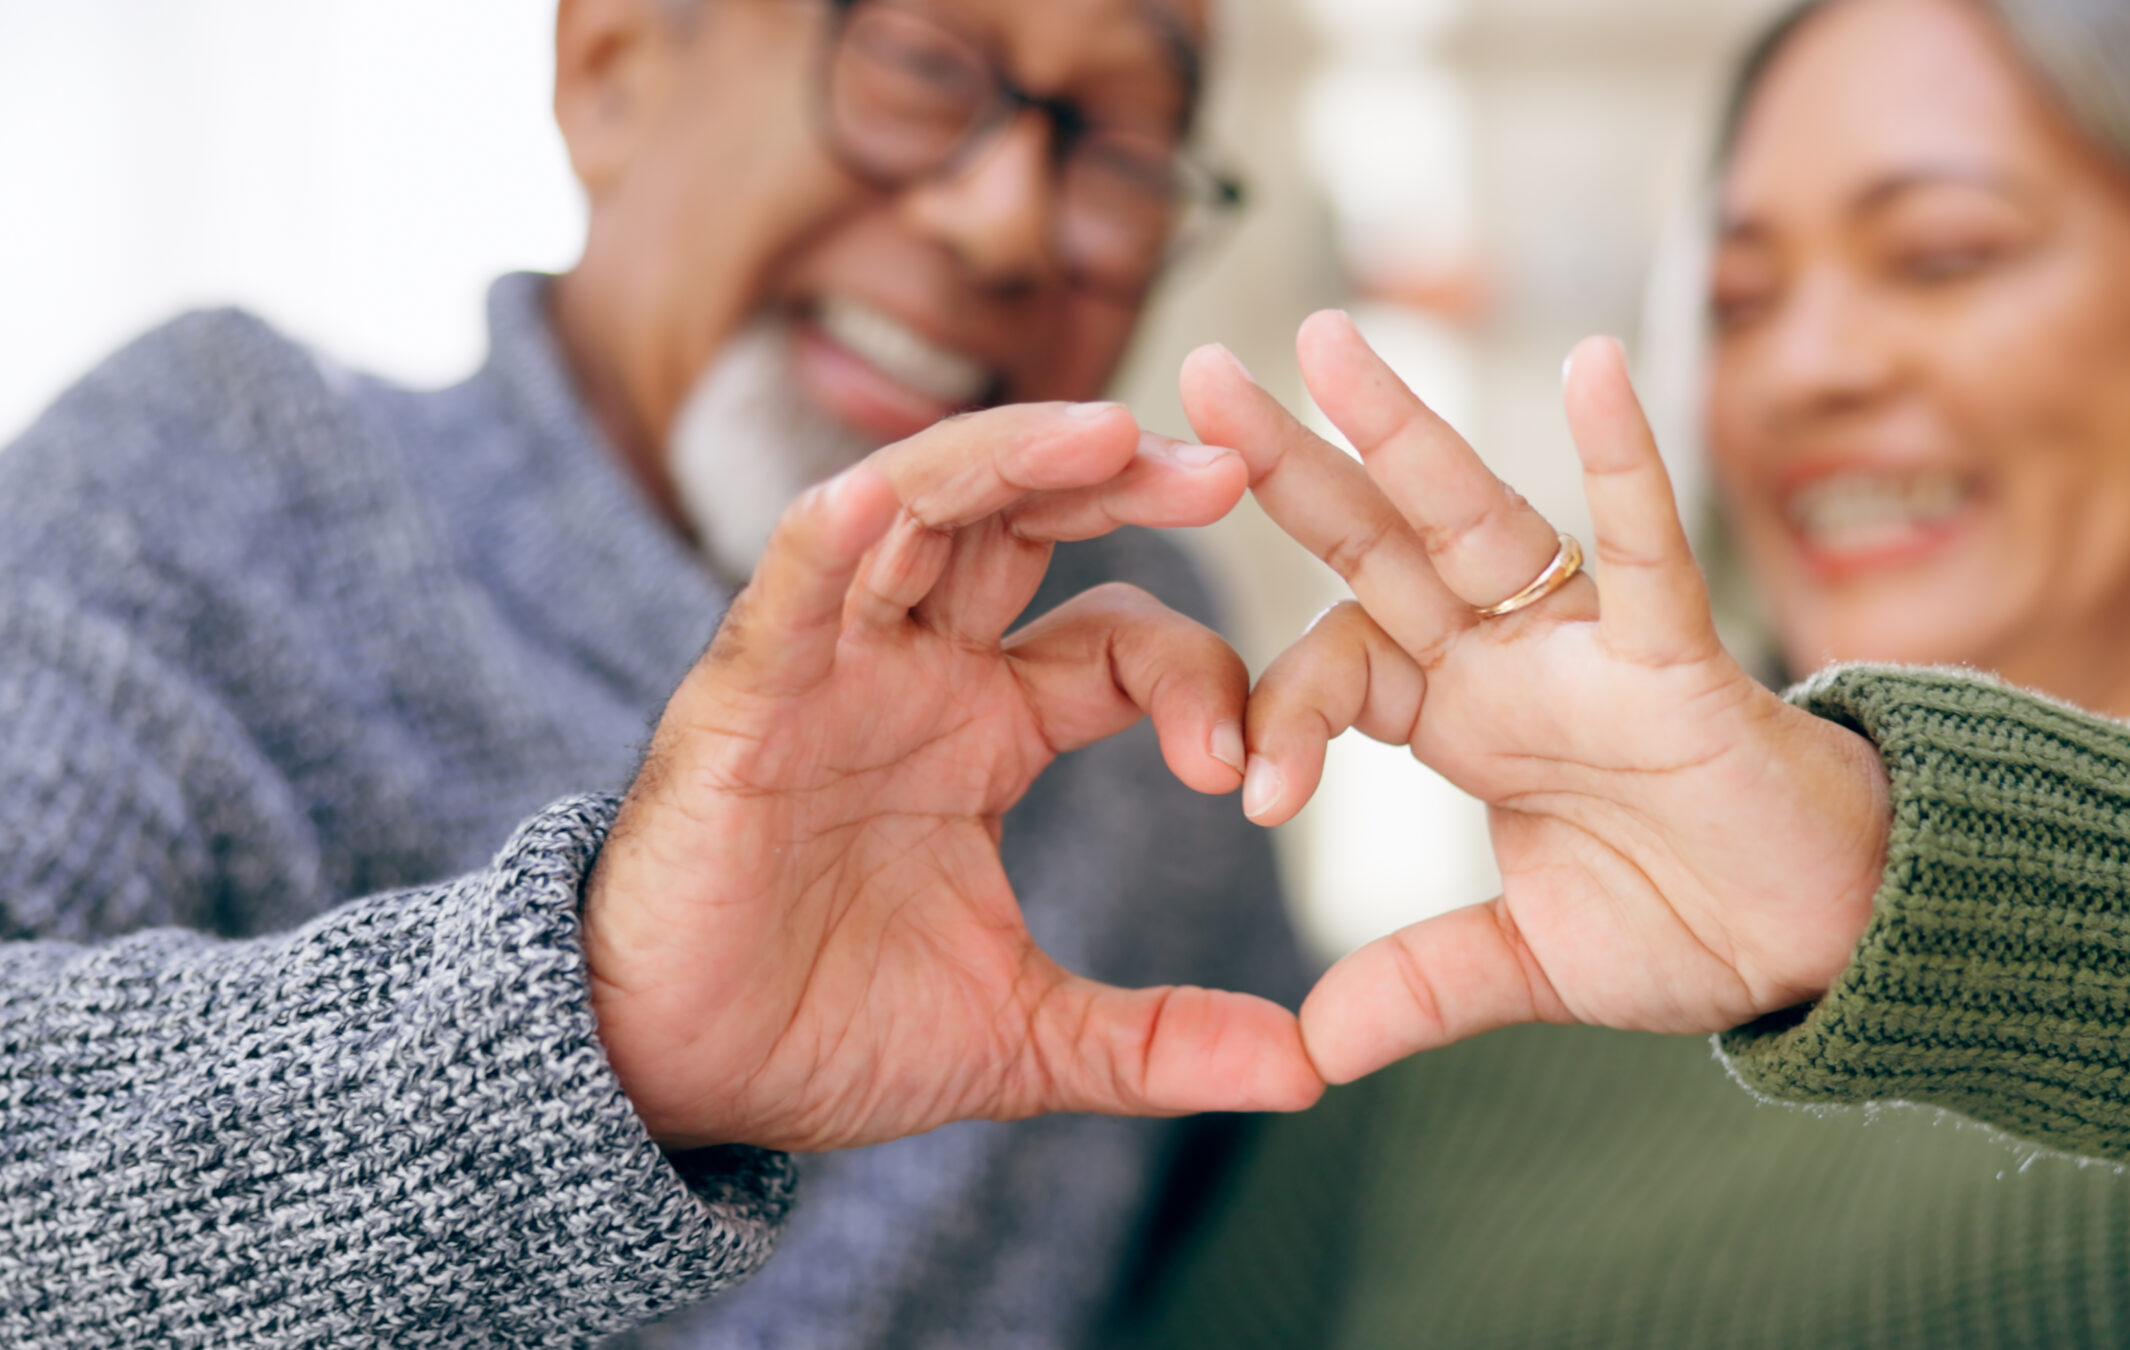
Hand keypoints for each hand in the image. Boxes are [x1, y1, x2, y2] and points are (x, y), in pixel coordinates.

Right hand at [584, 402, 1323, 1152]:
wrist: (672, 1079)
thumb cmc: (827, 1030)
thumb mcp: (1026, 1035)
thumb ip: (1160, 1040)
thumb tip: (1311, 1071)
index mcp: (992, 726)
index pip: (1120, 641)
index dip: (1198, 677)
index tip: (1249, 769)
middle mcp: (917, 670)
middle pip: (1029, 521)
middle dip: (1123, 479)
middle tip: (1227, 465)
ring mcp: (830, 666)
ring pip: (924, 510)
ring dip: (1010, 459)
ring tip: (1106, 432)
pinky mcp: (742, 694)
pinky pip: (791, 586)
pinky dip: (838, 534)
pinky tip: (889, 496)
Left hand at [1180, 315, 1892, 1083]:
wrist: (1824, 940)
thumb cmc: (1689, 919)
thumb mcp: (1527, 963)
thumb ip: (1421, 985)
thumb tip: (1309, 1053)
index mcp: (1462, 716)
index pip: (1339, 662)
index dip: (1279, 712)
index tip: (1250, 800)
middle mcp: (1508, 661)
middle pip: (1378, 543)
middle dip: (1293, 463)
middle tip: (1201, 376)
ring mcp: (1587, 650)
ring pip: (1480, 518)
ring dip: (1403, 429)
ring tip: (1323, 338)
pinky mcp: (1679, 663)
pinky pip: (1648, 553)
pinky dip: (1626, 465)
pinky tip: (1596, 365)